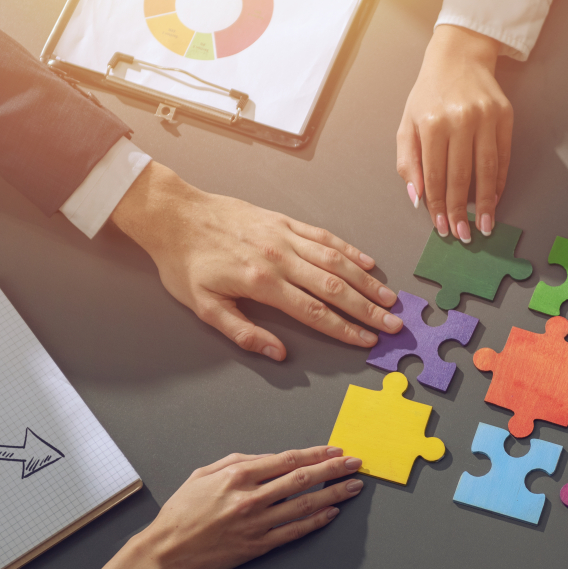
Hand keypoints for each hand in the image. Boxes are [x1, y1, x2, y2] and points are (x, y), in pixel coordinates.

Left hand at [110, 162, 401, 360]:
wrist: (174, 215)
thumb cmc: (185, 263)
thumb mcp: (204, 307)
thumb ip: (243, 332)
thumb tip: (277, 353)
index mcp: (262, 282)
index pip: (314, 311)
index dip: (344, 329)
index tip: (367, 340)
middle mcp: (280, 257)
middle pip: (335, 287)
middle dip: (368, 308)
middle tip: (393, 324)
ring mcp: (285, 236)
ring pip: (336, 261)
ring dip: (366, 281)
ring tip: (389, 298)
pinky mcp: (284, 221)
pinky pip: (324, 236)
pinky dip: (349, 250)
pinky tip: (367, 262)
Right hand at [133, 446, 363, 568]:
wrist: (165, 551)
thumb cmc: (181, 511)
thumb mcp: (203, 474)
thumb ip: (238, 461)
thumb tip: (268, 458)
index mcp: (237, 475)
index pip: (287, 460)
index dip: (316, 454)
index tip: (334, 451)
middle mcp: (251, 498)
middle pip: (302, 479)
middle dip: (333, 469)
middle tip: (355, 464)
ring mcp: (256, 523)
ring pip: (304, 504)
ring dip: (333, 494)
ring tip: (354, 487)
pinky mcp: (258, 545)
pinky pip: (294, 531)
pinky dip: (316, 521)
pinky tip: (332, 513)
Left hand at [397, 25, 510, 241]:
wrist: (459, 57)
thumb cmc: (429, 93)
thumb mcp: (407, 123)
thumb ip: (408, 162)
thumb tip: (417, 199)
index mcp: (432, 123)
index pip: (434, 175)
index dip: (438, 205)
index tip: (442, 226)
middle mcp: (460, 120)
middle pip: (460, 177)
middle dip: (460, 210)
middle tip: (462, 234)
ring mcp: (485, 117)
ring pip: (486, 170)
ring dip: (485, 203)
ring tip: (483, 225)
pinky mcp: (505, 116)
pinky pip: (503, 157)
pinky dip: (499, 181)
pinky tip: (494, 199)